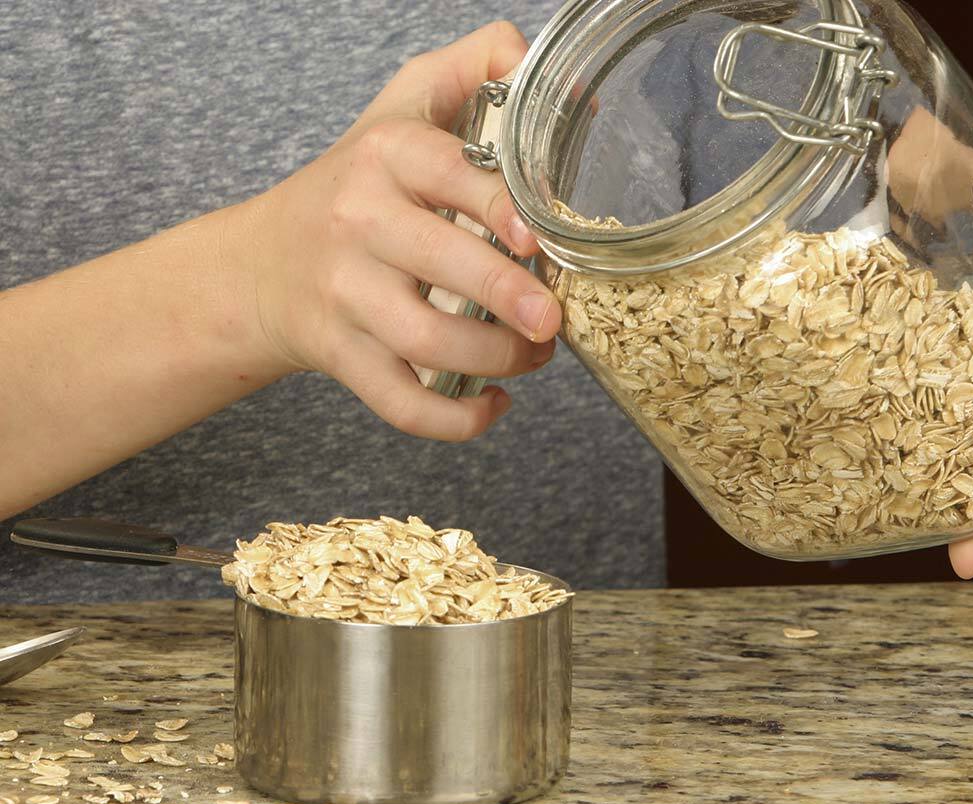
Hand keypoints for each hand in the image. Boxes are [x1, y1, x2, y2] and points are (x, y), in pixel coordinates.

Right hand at [243, 22, 560, 441]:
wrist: (265, 264)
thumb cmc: (358, 185)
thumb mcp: (404, 106)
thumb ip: (476, 68)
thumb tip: (562, 81)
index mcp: (384, 155)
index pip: (448, 173)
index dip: (499, 206)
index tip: (538, 236)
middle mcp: (358, 220)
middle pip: (443, 265)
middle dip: (512, 299)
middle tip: (555, 319)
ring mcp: (344, 294)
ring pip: (426, 340)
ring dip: (497, 359)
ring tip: (536, 353)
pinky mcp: (340, 354)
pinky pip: (398, 402)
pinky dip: (453, 420)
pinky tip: (494, 406)